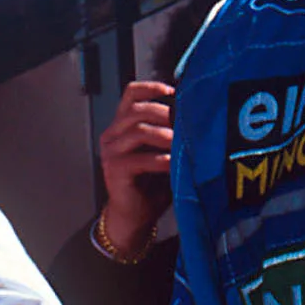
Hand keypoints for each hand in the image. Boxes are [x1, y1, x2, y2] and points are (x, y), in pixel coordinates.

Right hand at [97, 80, 173, 258]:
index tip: (172, 90)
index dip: (151, 88)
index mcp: (122, 126)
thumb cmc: (152, 184)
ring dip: (163, 134)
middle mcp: (112, 135)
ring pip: (137, 131)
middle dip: (164, 113)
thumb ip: (168, 132)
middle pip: (136, 110)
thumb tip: (194, 115)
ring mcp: (111, 152)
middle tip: (184, 122)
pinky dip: (159, 159)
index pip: (130, 95)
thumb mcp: (161, 151)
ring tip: (180, 141)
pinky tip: (173, 163)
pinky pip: (138, 159)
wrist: (135, 216)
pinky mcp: (114, 170)